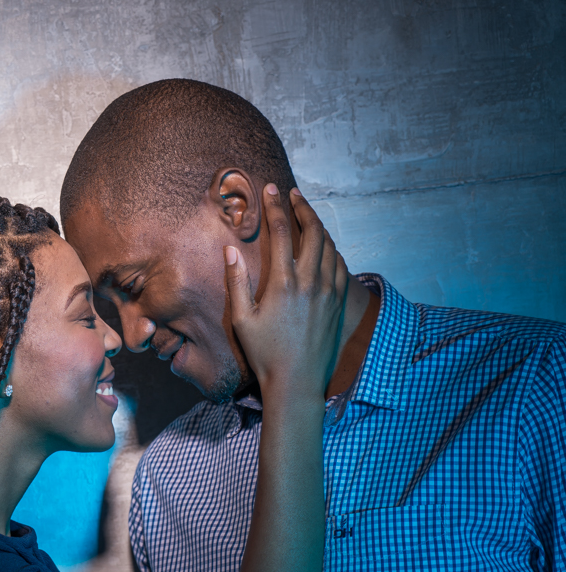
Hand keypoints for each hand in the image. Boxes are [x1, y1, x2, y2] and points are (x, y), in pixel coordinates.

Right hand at [225, 185, 348, 402]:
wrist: (297, 381)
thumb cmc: (264, 353)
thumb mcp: (241, 320)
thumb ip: (236, 283)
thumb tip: (229, 251)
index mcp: (284, 284)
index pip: (281, 232)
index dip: (275, 206)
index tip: (271, 189)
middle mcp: (311, 282)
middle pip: (313, 231)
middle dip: (303, 208)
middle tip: (293, 195)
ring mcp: (329, 292)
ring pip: (330, 246)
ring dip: (318, 226)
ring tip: (307, 216)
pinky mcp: (338, 302)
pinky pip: (340, 265)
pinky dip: (331, 248)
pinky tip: (324, 246)